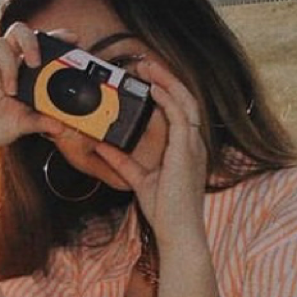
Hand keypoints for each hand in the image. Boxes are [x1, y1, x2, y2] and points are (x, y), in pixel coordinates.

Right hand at [0, 23, 65, 151]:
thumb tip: (62, 126)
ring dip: (8, 68)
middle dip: (29, 41)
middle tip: (35, 63)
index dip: (54, 36)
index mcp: (22, 66)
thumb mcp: (24, 123)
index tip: (72, 37)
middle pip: (17, 31)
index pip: (38, 42)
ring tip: (11, 92)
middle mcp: (5, 60)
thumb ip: (42, 121)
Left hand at [92, 56, 207, 245]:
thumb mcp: (139, 180)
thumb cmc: (166, 212)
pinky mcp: (186, 151)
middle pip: (185, 100)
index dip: (167, 92)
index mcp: (186, 149)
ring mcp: (193, 146)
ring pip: (185, 102)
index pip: (179, 111)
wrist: (179, 232)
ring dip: (167, 82)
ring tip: (149, 68)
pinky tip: (153, 89)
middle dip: (167, 79)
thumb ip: (123, 163)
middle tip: (146, 65)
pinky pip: (179, 116)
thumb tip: (102, 147)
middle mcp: (193, 144)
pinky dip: (167, 99)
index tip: (148, 80)